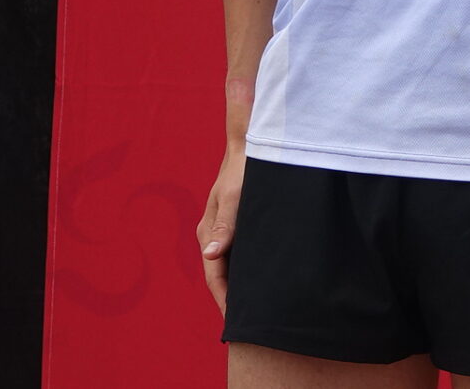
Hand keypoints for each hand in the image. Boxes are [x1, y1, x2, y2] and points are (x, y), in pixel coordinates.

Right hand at [197, 143, 245, 311]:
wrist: (250, 144)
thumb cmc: (244, 169)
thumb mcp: (236, 198)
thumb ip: (226, 226)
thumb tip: (211, 256)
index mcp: (208, 232)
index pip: (215, 276)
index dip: (225, 300)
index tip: (236, 322)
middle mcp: (212, 235)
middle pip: (221, 275)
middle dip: (232, 299)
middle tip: (249, 326)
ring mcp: (224, 229)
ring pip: (230, 266)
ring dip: (240, 285)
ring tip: (255, 309)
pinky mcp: (236, 223)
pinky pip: (239, 253)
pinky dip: (247, 269)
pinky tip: (261, 279)